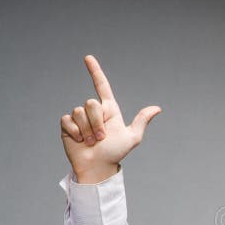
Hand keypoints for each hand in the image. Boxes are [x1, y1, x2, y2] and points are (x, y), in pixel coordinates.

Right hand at [59, 55, 160, 182]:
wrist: (97, 166)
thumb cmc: (115, 153)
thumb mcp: (132, 137)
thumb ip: (141, 121)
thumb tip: (157, 108)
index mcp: (109, 110)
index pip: (102, 86)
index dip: (95, 71)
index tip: (88, 58)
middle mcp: (93, 111)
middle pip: (91, 103)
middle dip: (97, 122)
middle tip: (101, 138)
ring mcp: (80, 118)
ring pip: (79, 112)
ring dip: (87, 130)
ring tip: (91, 141)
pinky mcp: (67, 125)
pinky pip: (68, 120)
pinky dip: (76, 132)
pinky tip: (79, 141)